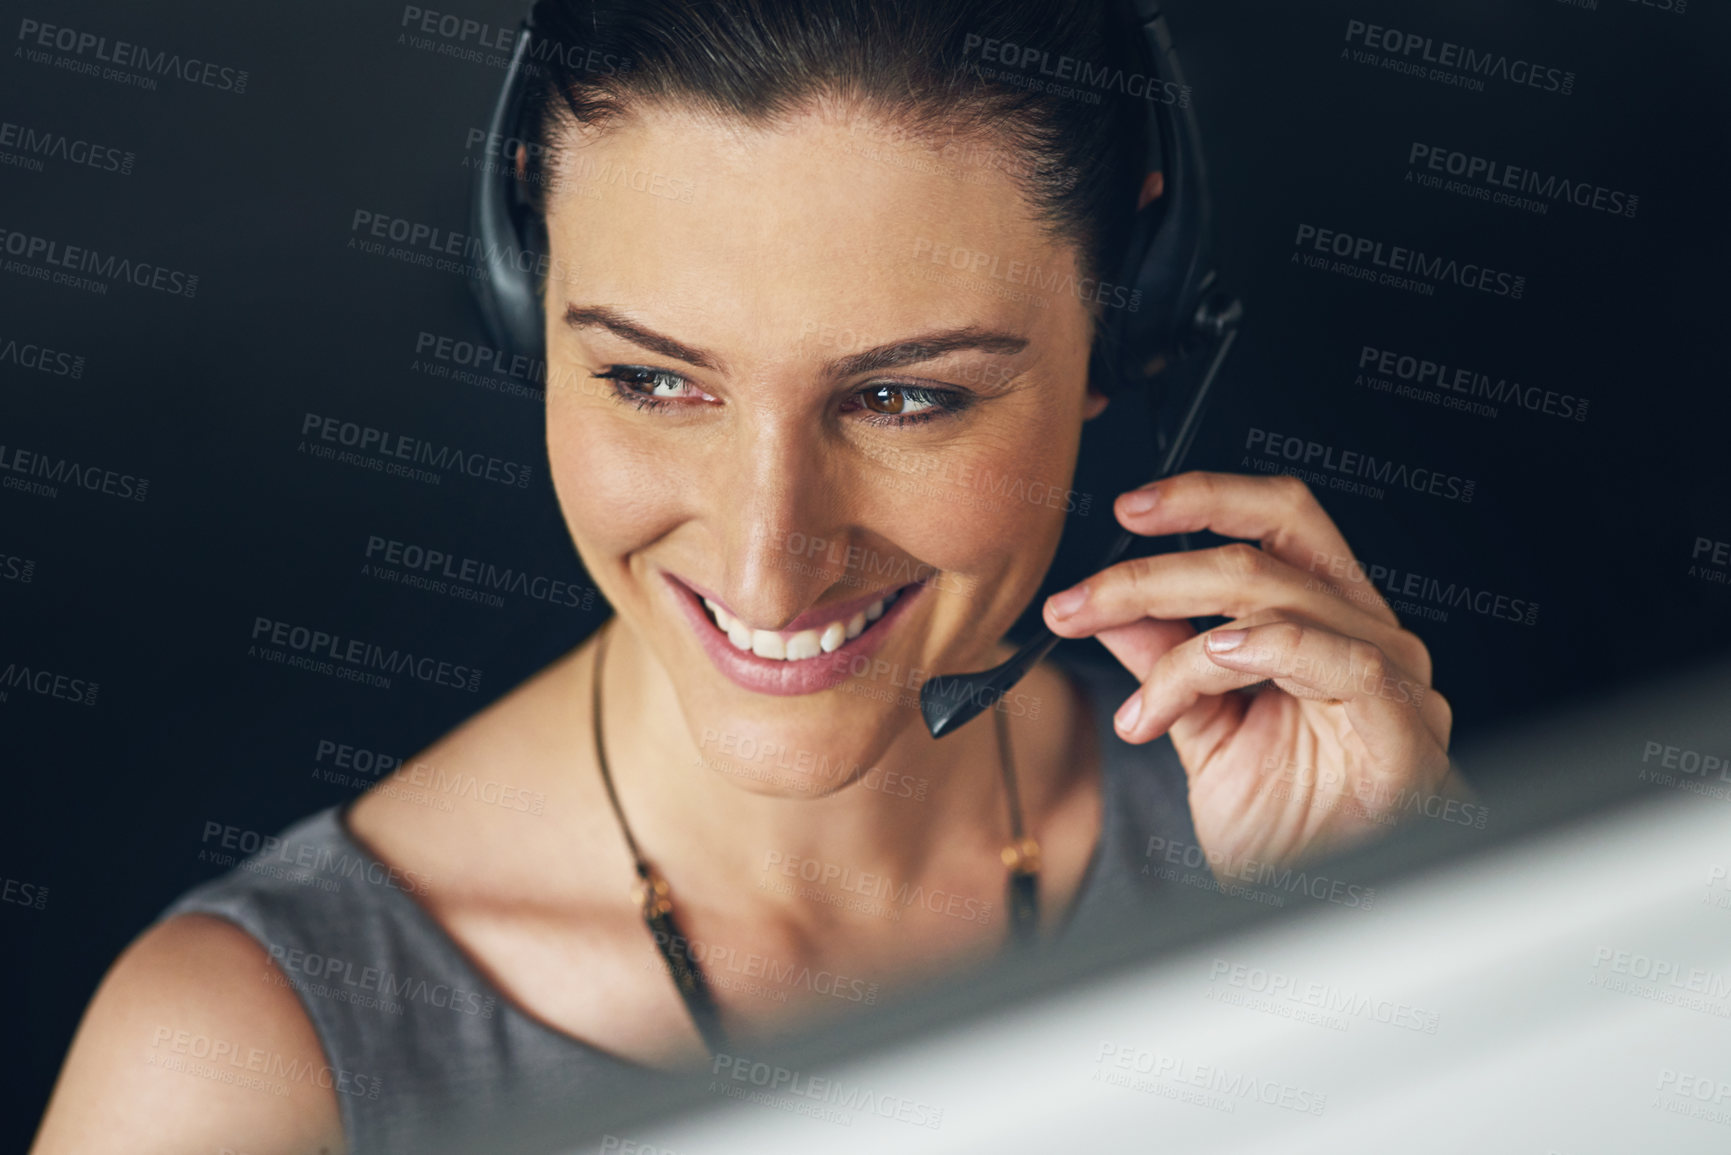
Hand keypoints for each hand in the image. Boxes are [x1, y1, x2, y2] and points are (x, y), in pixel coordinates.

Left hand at [1042, 471, 1457, 871]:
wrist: (1323, 902)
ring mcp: (1392, 674)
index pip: (1276, 520)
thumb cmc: (1285, 824)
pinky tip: (1212, 663)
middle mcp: (1364, 631)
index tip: (1126, 510)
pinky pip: (1337, 658)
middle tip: (1080, 603)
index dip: (1203, 498)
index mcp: (1326, 618)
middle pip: (1265, 547)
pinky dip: (1262, 650)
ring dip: (1178, 647)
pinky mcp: (1404, 724)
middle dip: (1155, 569)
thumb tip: (1107, 607)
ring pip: (1276, 600)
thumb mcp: (1200, 728)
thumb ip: (1163, 661)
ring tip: (1139, 708)